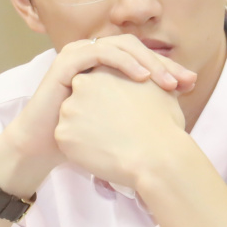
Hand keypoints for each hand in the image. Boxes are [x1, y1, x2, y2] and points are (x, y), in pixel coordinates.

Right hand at [0, 36, 194, 194]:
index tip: (191, 86)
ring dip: (149, 61)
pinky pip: (101, 52)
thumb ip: (144, 109)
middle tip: (185, 82)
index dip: (169, 69)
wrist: (43, 148)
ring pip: (122, 46)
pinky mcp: (67, 60)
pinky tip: (142, 78)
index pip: (144, 58)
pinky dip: (124, 62)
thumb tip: (180, 105)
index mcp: (107, 65)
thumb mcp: (120, 121)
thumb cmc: (82, 137)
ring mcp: (80, 54)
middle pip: (137, 48)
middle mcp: (94, 53)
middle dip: (164, 64)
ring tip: (168, 81)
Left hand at [54, 66, 186, 188]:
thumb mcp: (159, 89)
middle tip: (114, 129)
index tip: (122, 115)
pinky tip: (100, 154)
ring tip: (109, 143)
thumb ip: (145, 79)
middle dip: (94, 113)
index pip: (97, 83)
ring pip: (72, 121)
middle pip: (81, 99)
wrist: (156, 156)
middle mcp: (82, 84)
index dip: (109, 101)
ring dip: (86, 131)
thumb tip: (148, 80)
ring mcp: (68, 109)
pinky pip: (68, 142)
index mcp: (104, 69)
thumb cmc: (164, 125)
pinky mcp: (62, 134)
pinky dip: (80, 149)